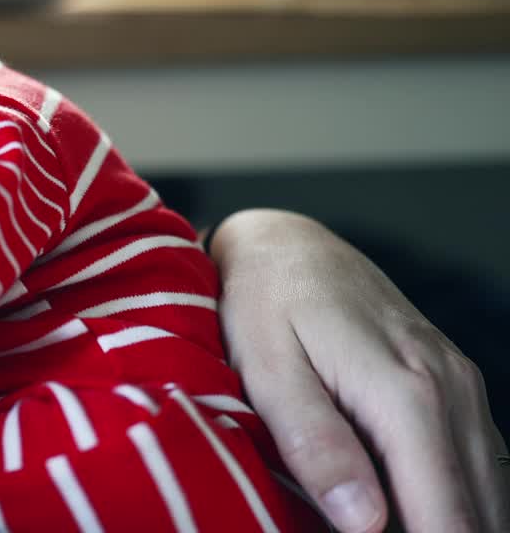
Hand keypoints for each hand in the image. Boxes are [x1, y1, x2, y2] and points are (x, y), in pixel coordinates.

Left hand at [211, 209, 508, 532]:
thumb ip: (315, 444)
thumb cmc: (263, 305)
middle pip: (477, 512)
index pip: (446, 515)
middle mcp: (451, 389)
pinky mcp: (456, 385)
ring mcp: (461, 385)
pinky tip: (406, 505)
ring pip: (488, 491)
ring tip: (379, 519)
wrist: (285, 245)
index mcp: (407, 394)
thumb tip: (366, 523)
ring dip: (448, 519)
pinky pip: (479, 461)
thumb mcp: (266, 372)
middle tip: (363, 530)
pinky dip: (454, 496)